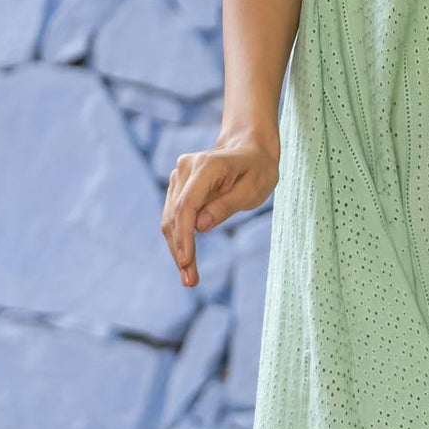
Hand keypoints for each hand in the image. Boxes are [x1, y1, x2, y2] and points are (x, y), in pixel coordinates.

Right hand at [161, 134, 278, 287]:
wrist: (251, 148)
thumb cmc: (257, 169)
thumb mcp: (253, 190)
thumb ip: (226, 206)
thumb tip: (199, 226)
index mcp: (206, 167)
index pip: (187, 205)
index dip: (184, 236)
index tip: (185, 261)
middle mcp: (185, 168)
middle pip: (175, 215)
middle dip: (180, 250)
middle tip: (190, 281)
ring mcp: (179, 175)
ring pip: (170, 218)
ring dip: (177, 248)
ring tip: (189, 277)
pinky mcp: (179, 185)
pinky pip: (175, 214)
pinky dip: (179, 237)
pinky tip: (186, 259)